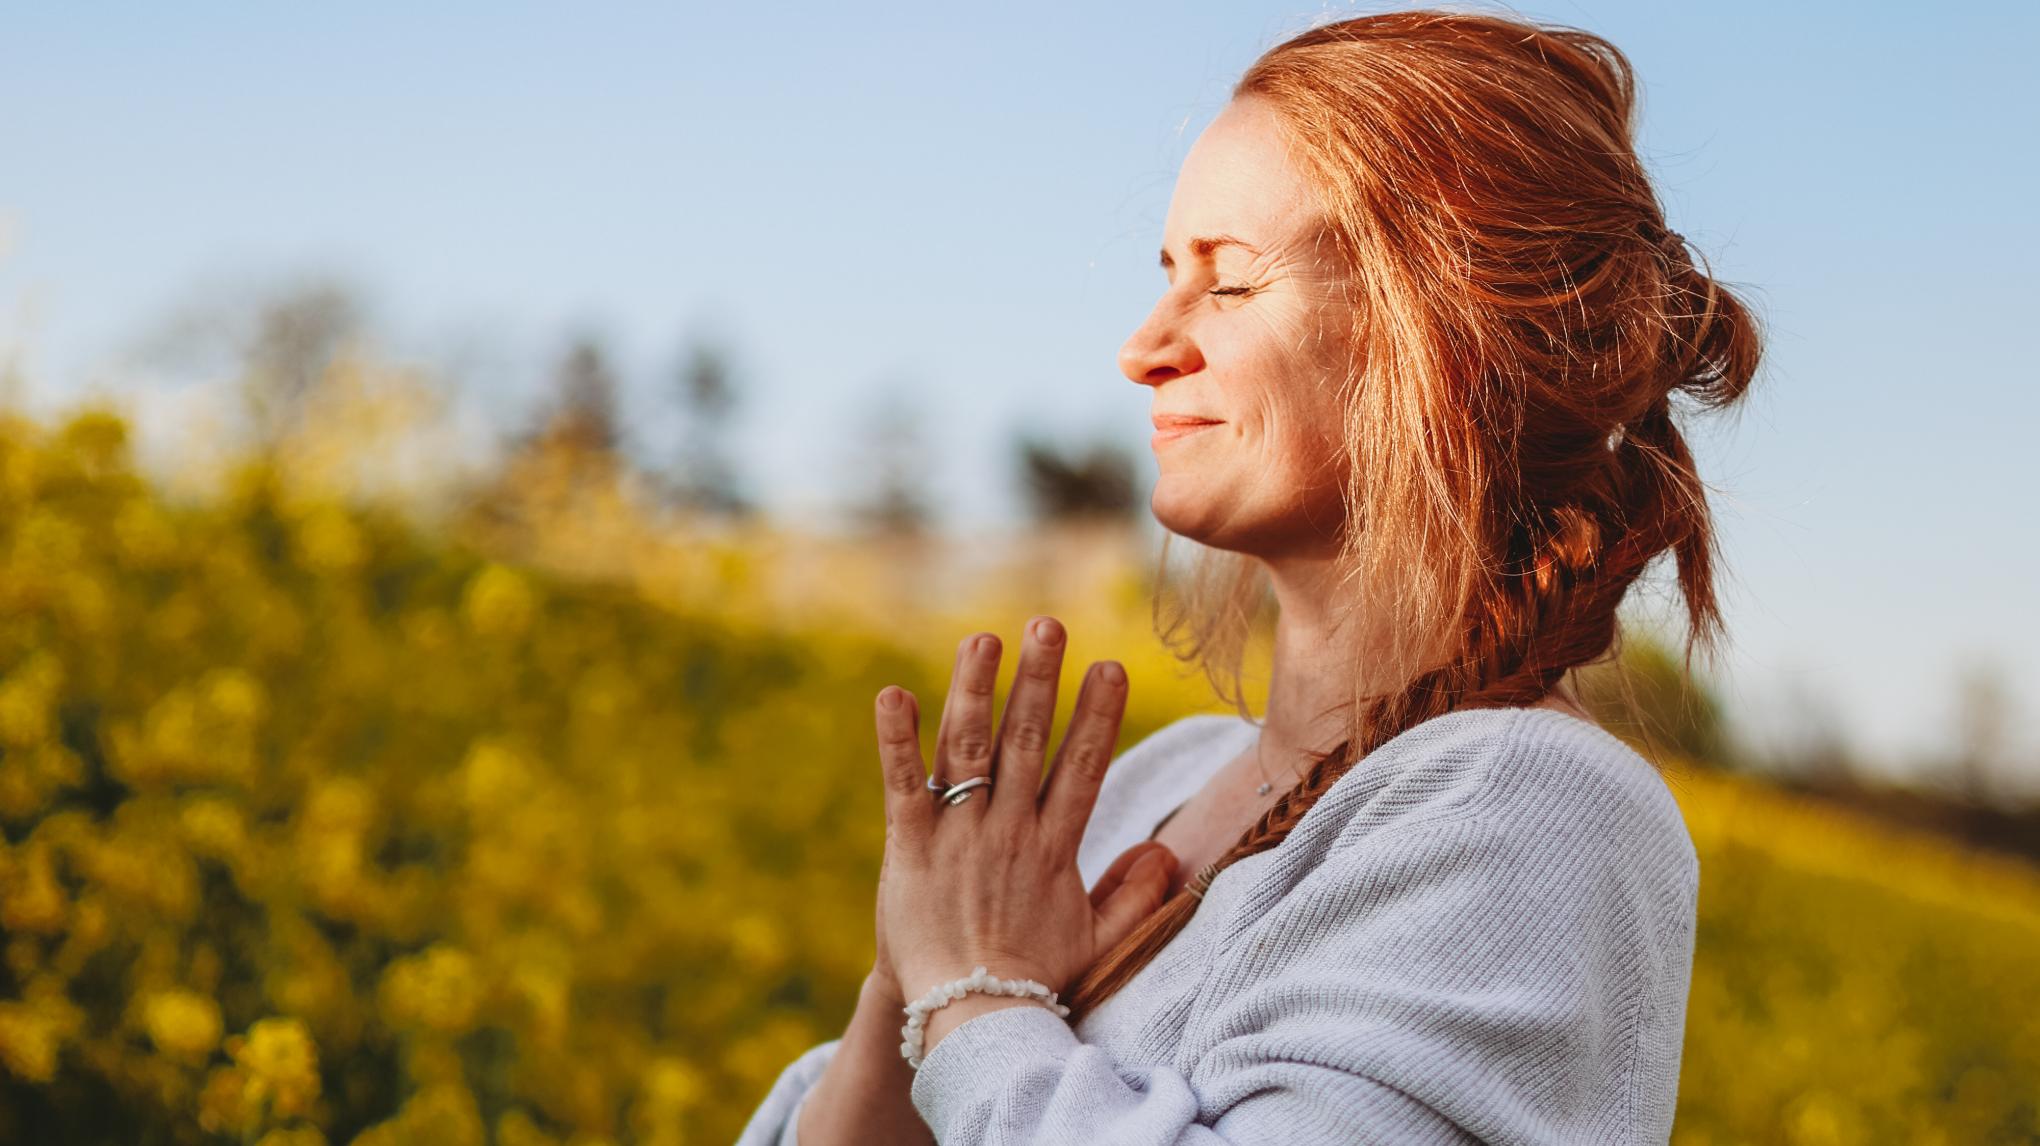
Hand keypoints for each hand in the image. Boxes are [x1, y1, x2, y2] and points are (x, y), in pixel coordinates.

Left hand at [872, 617, 1178, 1005]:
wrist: (964, 1019)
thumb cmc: (1030, 979)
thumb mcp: (1095, 940)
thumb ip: (1134, 895)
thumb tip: (1170, 851)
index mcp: (1052, 848)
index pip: (1081, 768)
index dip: (1096, 715)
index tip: (1111, 666)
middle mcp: (1007, 832)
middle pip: (1024, 743)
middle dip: (1038, 681)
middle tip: (1047, 624)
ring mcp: (957, 836)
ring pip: (967, 749)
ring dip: (974, 689)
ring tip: (983, 638)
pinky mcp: (909, 847)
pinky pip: (901, 783)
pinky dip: (896, 739)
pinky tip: (892, 694)